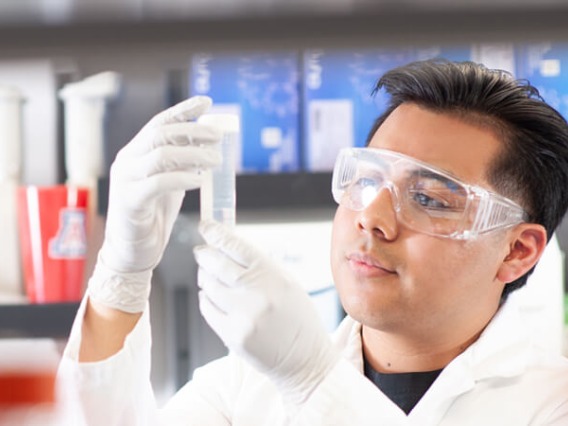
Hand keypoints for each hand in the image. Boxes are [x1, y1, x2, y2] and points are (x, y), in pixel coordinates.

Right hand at [88, 96, 220, 312]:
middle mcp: (127, 161)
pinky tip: (200, 179)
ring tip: (216, 160)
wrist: (132, 252)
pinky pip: (158, 182)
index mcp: (136, 153)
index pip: (159, 123)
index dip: (183, 110)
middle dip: (193, 130)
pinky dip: (182, 177)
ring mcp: (126, 180)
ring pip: (161, 154)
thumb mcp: (170, 183)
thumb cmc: (152, 216)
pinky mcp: (129, 200)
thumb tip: (208, 147)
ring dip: (193, 154)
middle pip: (161, 133)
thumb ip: (181, 165)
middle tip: (219, 136)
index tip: (207, 102)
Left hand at [194, 220, 338, 403]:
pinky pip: (208, 309)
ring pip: (209, 286)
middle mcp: (257, 293)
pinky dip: (206, 299)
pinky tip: (210, 296)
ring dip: (205, 277)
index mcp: (273, 275)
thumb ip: (259, 267)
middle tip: (200, 251)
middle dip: (204, 254)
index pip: (236, 246)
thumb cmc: (297, 318)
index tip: (205, 226)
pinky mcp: (232, 335)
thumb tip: (228, 249)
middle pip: (217, 264)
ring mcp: (243, 315)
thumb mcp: (286, 283)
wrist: (304, 359)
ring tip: (208, 275)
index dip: (216, 234)